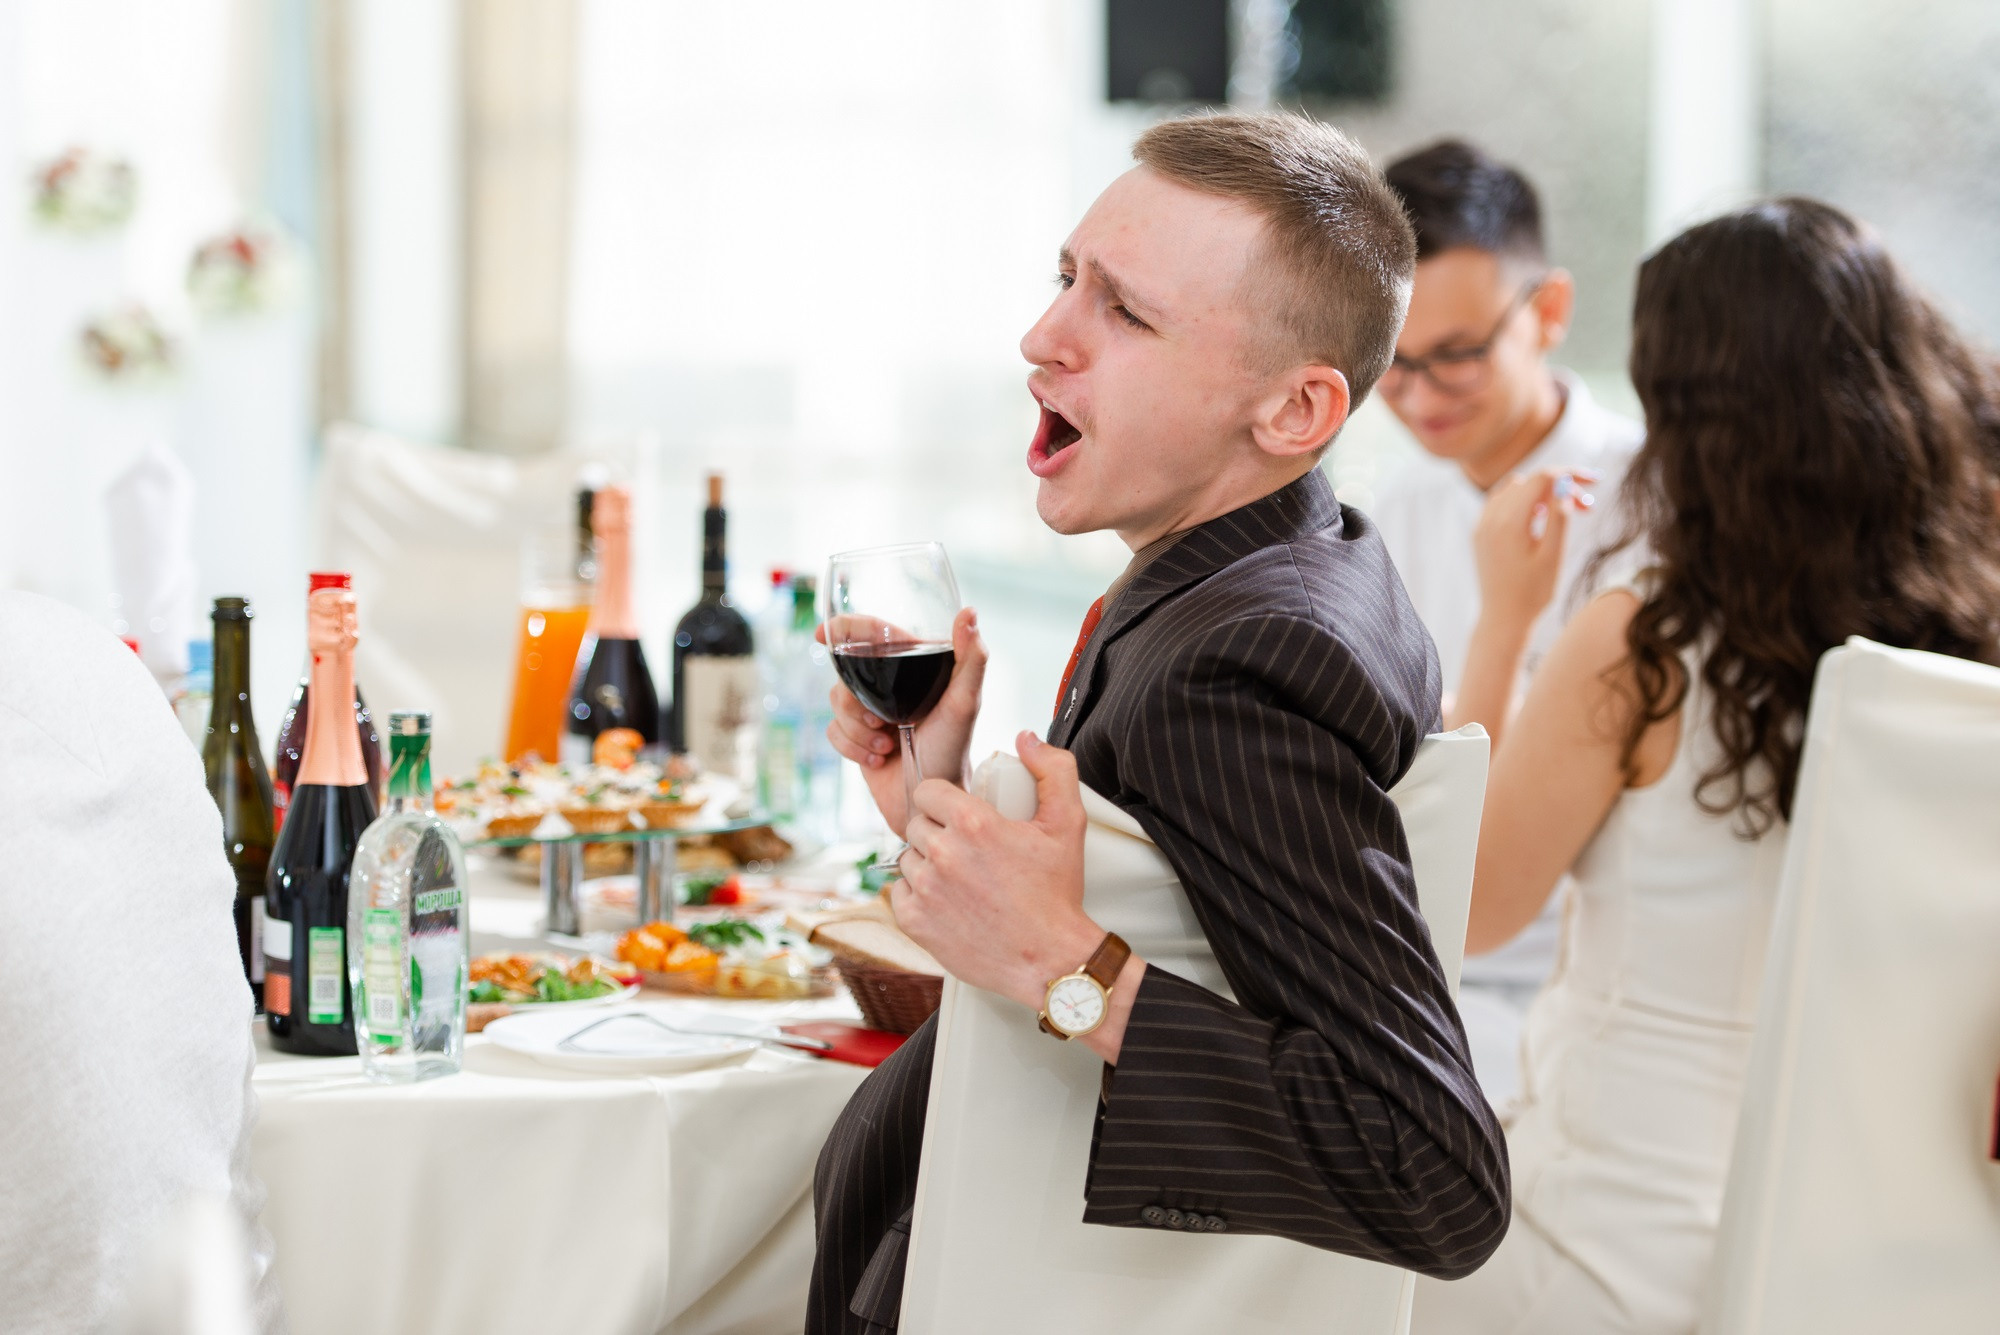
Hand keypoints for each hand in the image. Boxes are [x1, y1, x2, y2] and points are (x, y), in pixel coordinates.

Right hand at [822, 606, 985, 836]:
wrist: (929, 802)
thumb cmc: (954, 750)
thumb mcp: (965, 702)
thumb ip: (971, 658)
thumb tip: (969, 612)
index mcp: (914, 668)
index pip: (874, 635)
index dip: (847, 628)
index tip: (825, 633)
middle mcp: (889, 686)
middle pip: (848, 671)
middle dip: (857, 699)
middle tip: (880, 721)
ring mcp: (870, 712)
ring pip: (836, 701)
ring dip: (859, 728)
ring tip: (887, 744)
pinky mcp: (855, 739)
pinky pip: (833, 731)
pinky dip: (853, 747)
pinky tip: (878, 758)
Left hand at [897, 731, 1099, 1010]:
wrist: (1050, 960)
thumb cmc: (1057, 894)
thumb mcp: (1068, 823)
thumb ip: (1053, 769)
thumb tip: (1025, 738)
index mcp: (973, 822)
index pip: (928, 790)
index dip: (942, 798)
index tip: (956, 812)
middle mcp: (943, 853)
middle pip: (916, 823)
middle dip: (937, 830)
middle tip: (965, 848)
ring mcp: (925, 890)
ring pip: (907, 858)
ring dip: (926, 862)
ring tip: (958, 876)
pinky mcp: (915, 922)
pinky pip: (899, 894)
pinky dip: (917, 895)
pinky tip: (946, 900)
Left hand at [1473, 469, 1591, 630]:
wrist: (1503, 619)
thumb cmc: (1532, 594)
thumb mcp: (1552, 556)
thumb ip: (1558, 519)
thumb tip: (1564, 486)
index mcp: (1508, 522)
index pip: (1541, 479)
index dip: (1570, 475)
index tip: (1595, 481)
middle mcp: (1490, 518)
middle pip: (1529, 481)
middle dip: (1560, 485)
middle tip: (1587, 505)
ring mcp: (1482, 524)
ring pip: (1515, 488)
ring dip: (1542, 492)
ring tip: (1566, 511)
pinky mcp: (1480, 533)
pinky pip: (1502, 502)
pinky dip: (1524, 501)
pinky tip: (1541, 517)